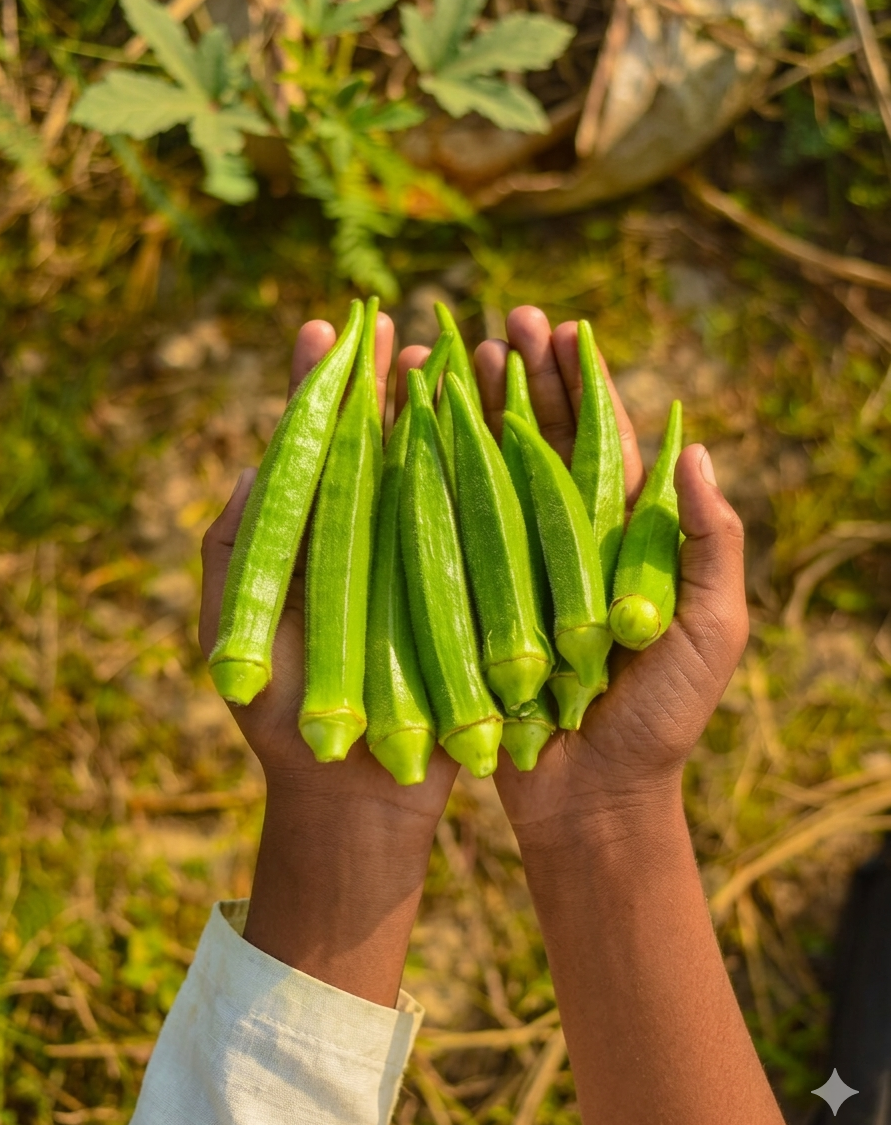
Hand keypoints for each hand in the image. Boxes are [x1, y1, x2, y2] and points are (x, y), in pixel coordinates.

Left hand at [199, 315, 457, 1004]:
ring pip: (433, 470)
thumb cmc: (285, 715)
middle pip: (377, 442)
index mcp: (308, 537)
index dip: (319, 384)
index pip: (313, 442)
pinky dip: (491, 471)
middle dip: (385, 380)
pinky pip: (478, 523)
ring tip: (454, 352)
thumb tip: (258, 463)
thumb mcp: (237, 628)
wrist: (355, 789)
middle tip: (397, 324)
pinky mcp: (464, 591)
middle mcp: (363, 537)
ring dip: (443, 409)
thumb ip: (238, 544)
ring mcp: (416, 561)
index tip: (329, 329)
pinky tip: (503, 422)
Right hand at [474, 306, 748, 848]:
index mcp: (625, 539)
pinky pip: (453, 533)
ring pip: (494, 476)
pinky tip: (412, 439)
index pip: (603, 441)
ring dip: (475, 417)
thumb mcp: (709, 632)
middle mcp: (568, 542)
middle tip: (499, 325)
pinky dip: (435, 483)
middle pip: (544, 444)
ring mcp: (517, 570)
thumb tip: (698, 451)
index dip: (584, 383)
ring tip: (453, 361)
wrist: (591, 800)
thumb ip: (710, 547)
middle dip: (525, 381)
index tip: (562, 328)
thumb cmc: (660, 721)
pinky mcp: (474, 602)